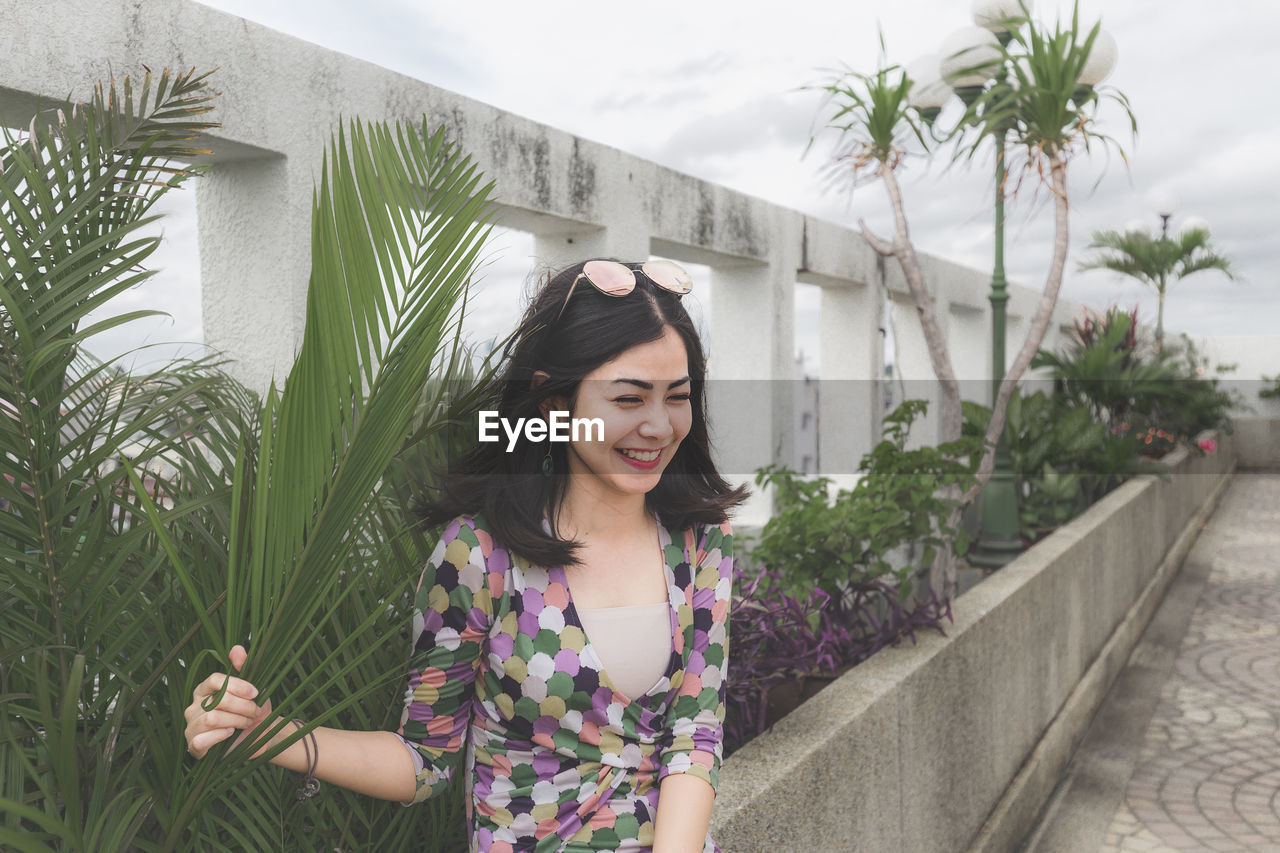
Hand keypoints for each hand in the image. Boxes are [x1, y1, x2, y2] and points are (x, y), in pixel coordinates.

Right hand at [183, 644, 271, 758]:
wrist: (258, 737)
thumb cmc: (252, 711)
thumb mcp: (254, 688)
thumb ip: (244, 666)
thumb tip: (236, 648)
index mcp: (204, 689)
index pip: (214, 680)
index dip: (237, 685)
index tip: (255, 693)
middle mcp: (194, 706)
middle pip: (217, 700)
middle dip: (242, 706)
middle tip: (254, 712)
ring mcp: (191, 726)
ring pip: (212, 719)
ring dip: (236, 721)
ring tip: (246, 722)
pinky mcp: (194, 746)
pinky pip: (201, 740)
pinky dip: (220, 736)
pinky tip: (230, 733)